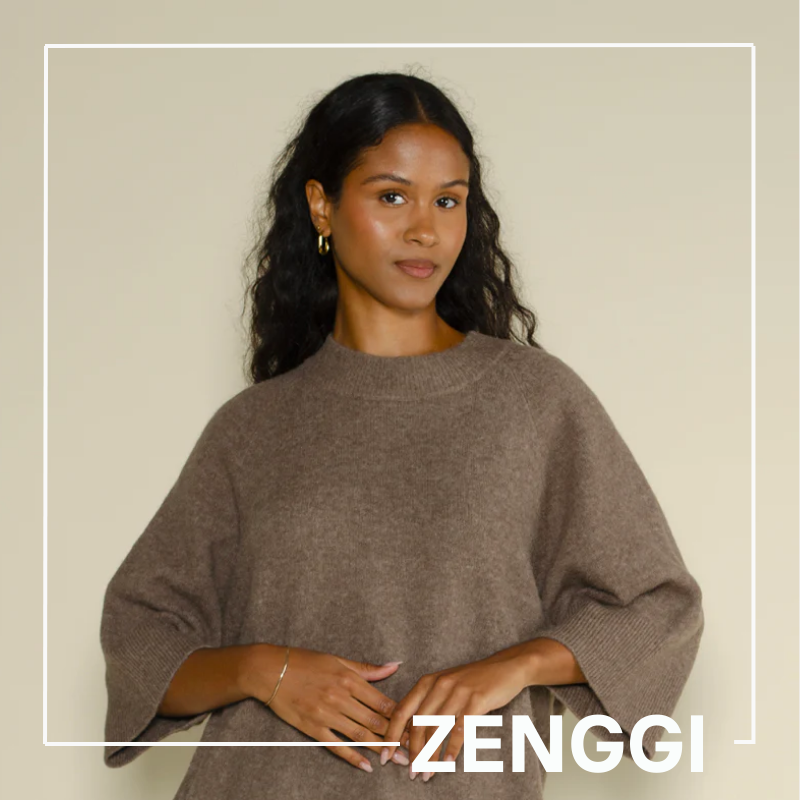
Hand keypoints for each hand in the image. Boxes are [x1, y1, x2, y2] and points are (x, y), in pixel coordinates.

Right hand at [241, 645, 409, 772]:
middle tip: (415, 749)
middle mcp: (340, 697)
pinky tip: (367, 766)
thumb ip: (368, 669)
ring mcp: (326, 714)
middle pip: (375, 721)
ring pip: (360, 735)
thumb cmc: (305, 661)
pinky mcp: (312, 727)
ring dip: (381, 749)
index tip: (416, 725)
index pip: (382, 701)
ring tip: (398, 761)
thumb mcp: (338, 659)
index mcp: (349, 679)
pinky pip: (336, 745)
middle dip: (397, 736)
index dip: (401, 715)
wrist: (270, 669)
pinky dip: (353, 757)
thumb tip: (395, 666)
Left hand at [382, 649, 530, 780]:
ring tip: (427, 773)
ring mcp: (457, 692)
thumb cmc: (472, 681)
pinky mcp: (476, 700)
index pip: (401, 710)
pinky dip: (452, 748)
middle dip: (412, 751)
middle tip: (411, 772)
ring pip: (437, 728)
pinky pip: (460, 728)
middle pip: (417, 723)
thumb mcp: (445, 686)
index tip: (385, 755)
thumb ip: (426, 705)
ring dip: (430, 755)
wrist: (505, 667)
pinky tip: (448, 763)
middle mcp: (439, 685)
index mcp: (427, 682)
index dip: (391, 734)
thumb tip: (407, 734)